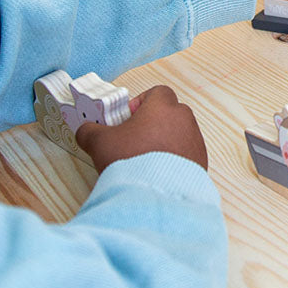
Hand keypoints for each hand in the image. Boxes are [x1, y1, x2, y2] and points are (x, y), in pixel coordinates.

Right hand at [75, 85, 207, 170]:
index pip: (157, 92)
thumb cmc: (133, 163)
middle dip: (152, 124)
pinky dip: (174, 160)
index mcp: (163, 107)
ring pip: (178, 134)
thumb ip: (90, 131)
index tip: (129, 118)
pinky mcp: (200, 162)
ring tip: (145, 160)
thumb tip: (86, 131)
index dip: (141, 103)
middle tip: (134, 140)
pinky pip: (186, 154)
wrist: (156, 196)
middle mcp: (184, 120)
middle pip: (168, 113)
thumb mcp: (100, 143)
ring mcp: (195, 141)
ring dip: (164, 142)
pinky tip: (157, 173)